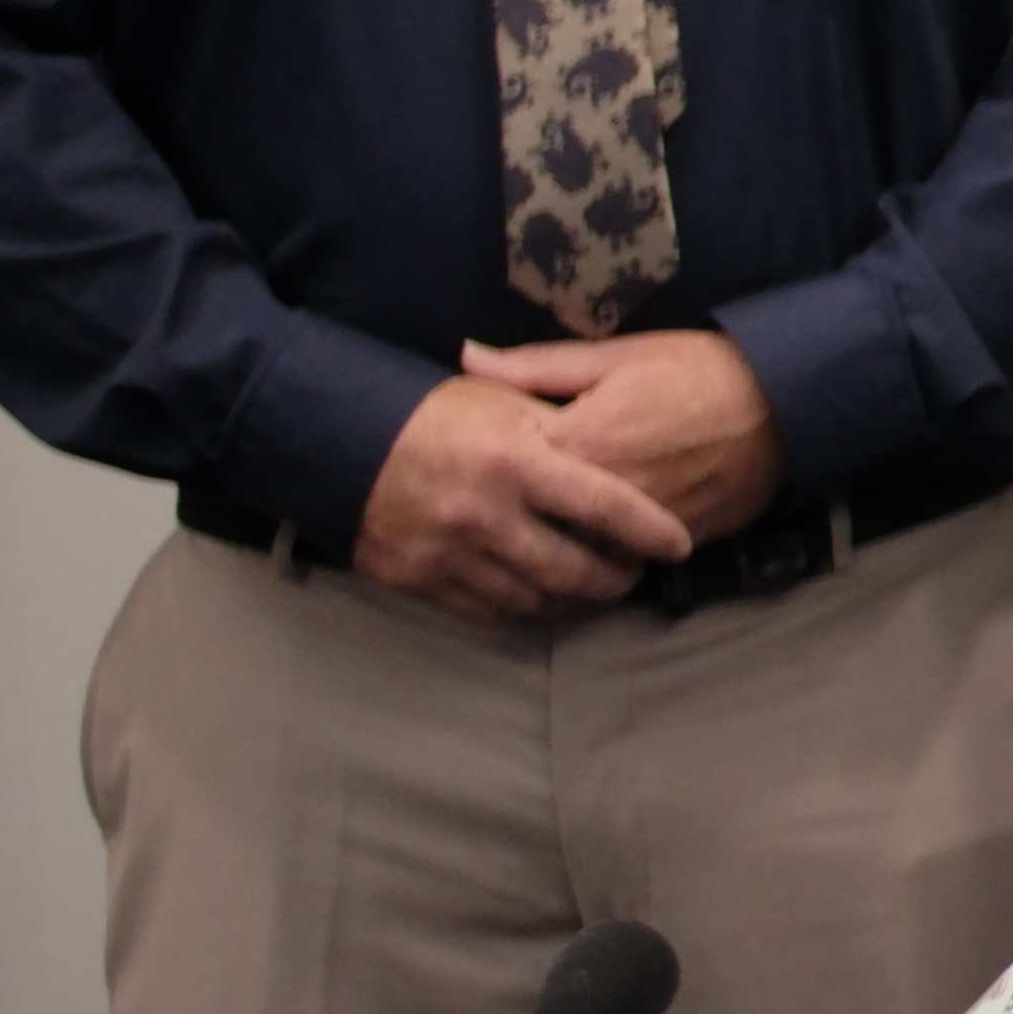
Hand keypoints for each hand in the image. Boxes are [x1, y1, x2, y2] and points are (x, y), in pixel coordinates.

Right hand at [354, 372, 692, 617]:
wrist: (334, 438)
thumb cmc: (432, 413)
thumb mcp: (500, 401)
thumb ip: (559, 426)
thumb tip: (619, 443)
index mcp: (515, 460)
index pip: (605, 506)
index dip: (650, 531)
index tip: (678, 544)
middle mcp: (486, 514)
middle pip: (576, 571)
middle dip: (616, 578)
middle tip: (633, 571)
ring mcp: (450, 553)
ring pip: (536, 600)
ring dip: (572, 598)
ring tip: (591, 583)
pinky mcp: (419, 581)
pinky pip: (489, 611)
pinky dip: (524, 608)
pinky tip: (540, 594)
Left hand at [474, 330, 785, 541]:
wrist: (787, 403)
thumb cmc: (698, 369)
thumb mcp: (616, 355)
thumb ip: (536, 365)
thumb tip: (466, 357)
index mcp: (580, 441)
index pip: (508, 473)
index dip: (489, 468)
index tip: (475, 462)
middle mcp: (607, 494)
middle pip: (538, 522)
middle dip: (518, 518)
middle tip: (496, 511)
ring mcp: (643, 525)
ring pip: (581, 550)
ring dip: (560, 545)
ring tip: (542, 534)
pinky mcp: (677, 543)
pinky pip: (625, 559)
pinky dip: (606, 553)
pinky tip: (595, 541)